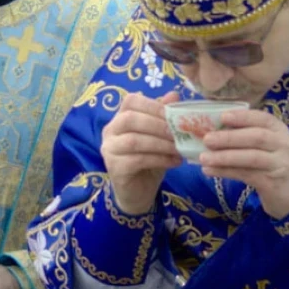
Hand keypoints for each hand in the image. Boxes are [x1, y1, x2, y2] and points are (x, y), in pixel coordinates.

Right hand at [100, 92, 181, 215]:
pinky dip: (159, 159)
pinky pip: (138, 160)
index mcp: (120, 118)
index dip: (153, 105)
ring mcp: (109, 150)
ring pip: (134, 140)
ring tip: (179, 149)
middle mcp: (110, 131)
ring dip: (161, 143)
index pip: (131, 101)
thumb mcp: (159, 137)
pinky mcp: (114, 168)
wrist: (138, 192)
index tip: (173, 114)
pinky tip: (175, 162)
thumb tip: (175, 95)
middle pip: (130, 119)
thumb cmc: (149, 160)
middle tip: (179, 133)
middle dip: (158, 124)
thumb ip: (163, 117)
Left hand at [201, 108, 288, 219]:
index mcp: (279, 130)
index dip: (242, 117)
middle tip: (207, 139)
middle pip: (256, 137)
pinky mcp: (273, 183)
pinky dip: (226, 172)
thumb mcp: (268, 146)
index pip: (262, 119)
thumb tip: (212, 130)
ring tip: (203, 158)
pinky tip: (210, 171)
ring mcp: (280, 164)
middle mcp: (282, 145)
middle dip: (230, 137)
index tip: (222, 116)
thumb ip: (247, 136)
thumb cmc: (275, 163)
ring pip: (251, 157)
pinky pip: (246, 175)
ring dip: (225, 157)